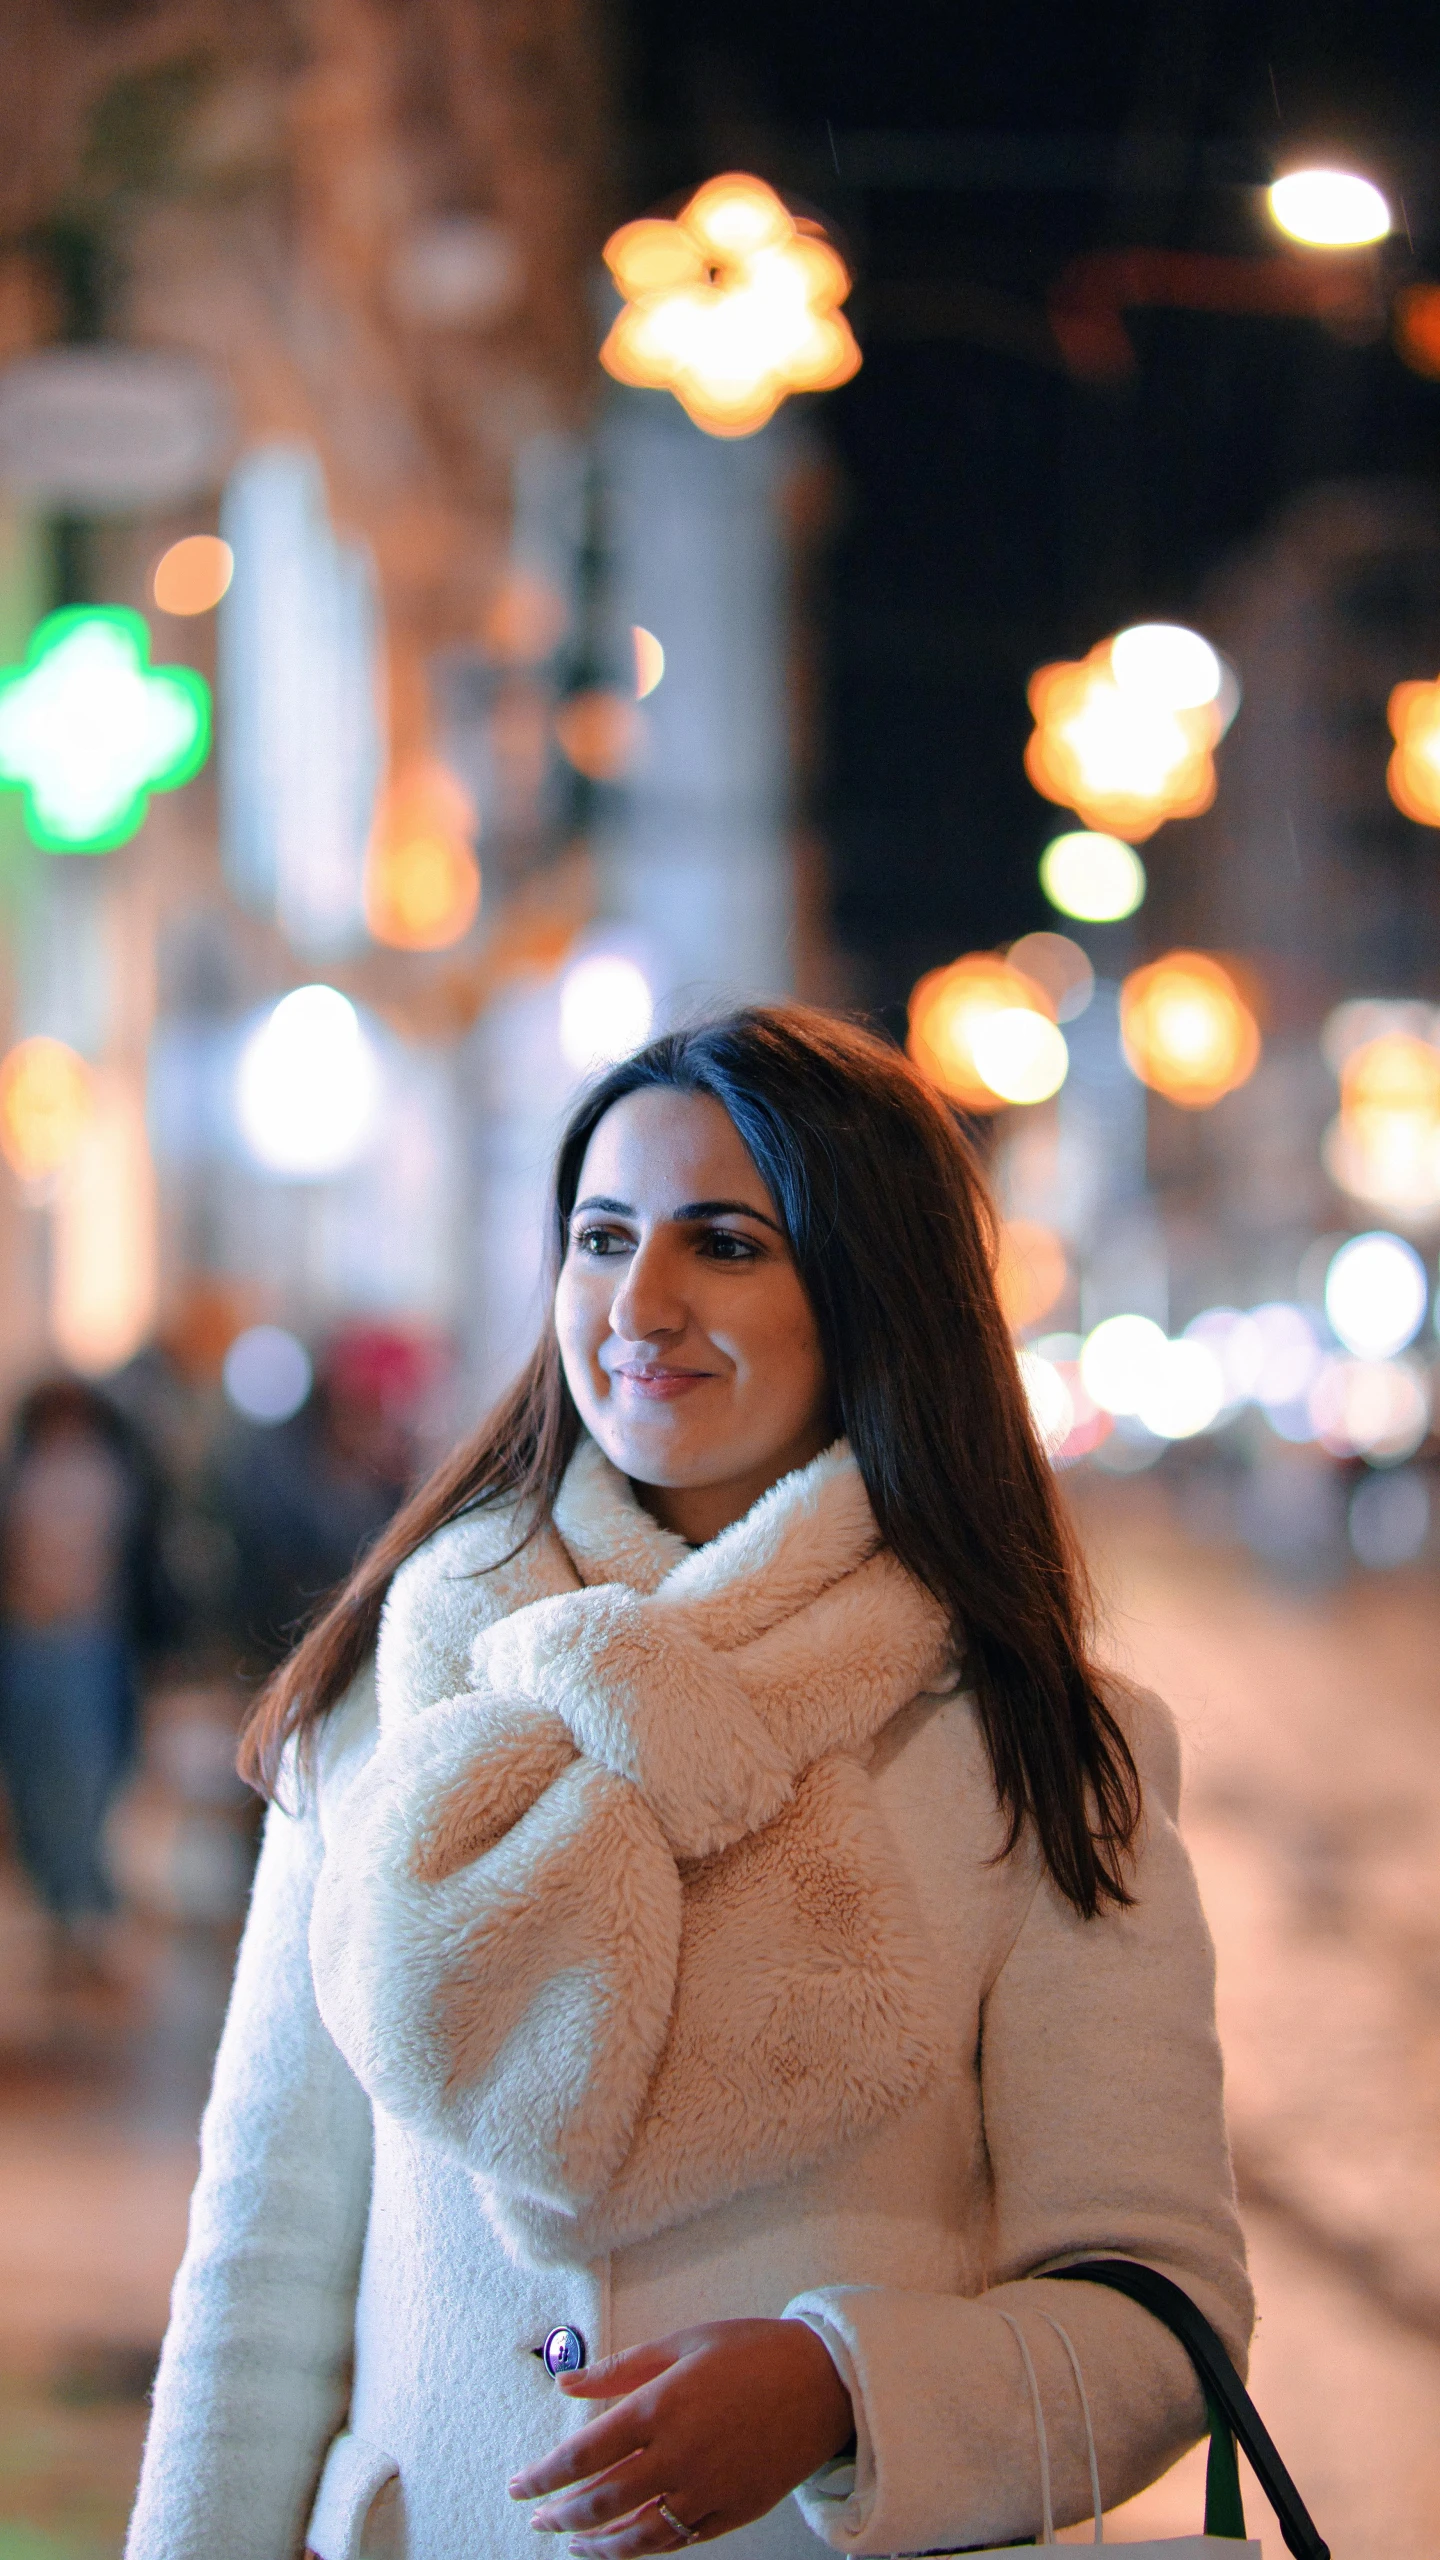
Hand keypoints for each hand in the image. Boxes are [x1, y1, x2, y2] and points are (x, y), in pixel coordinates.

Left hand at [508, 2315, 854, 2553]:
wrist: (825, 2381)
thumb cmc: (752, 2352)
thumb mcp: (682, 2343)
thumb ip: (618, 2369)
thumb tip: (565, 2384)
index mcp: (660, 2406)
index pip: (582, 2454)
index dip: (544, 2476)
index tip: (519, 2486)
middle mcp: (678, 2455)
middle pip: (601, 2501)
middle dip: (561, 2516)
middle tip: (537, 2519)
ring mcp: (706, 2490)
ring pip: (636, 2535)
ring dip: (596, 2544)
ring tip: (573, 2543)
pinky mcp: (732, 2512)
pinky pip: (676, 2541)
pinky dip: (643, 2548)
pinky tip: (625, 2545)